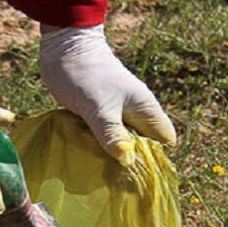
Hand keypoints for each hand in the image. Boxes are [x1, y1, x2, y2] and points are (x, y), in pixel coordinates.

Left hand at [39, 24, 176, 163]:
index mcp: (145, 108)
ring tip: (100, 172)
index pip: (164, 140)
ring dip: (112, 155)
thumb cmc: (84, 74)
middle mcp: (134, 111)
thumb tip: (128, 161)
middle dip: (132, 161)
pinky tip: (87, 156)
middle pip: (143, 144)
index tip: (139, 175)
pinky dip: (98, 146)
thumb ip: (112, 135)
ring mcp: (116, 112)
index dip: (156, 159)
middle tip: (115, 180)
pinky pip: (104, 135)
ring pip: (122, 141)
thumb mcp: (98, 108)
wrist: (62, 46)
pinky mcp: (98, 113)